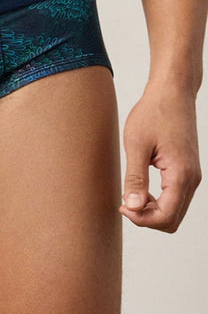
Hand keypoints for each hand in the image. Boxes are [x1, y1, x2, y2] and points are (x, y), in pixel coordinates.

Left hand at [120, 82, 201, 232]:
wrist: (171, 94)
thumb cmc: (153, 114)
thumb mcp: (136, 145)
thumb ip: (135, 178)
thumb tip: (132, 206)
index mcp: (181, 175)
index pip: (166, 216)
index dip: (141, 219)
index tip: (121, 205)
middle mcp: (192, 179)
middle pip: (172, 219)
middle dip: (146, 218)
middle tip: (124, 201)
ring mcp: (192, 176)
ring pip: (175, 210)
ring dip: (152, 210)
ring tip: (130, 192)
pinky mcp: (187, 171)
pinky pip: (176, 198)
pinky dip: (158, 200)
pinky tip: (141, 187)